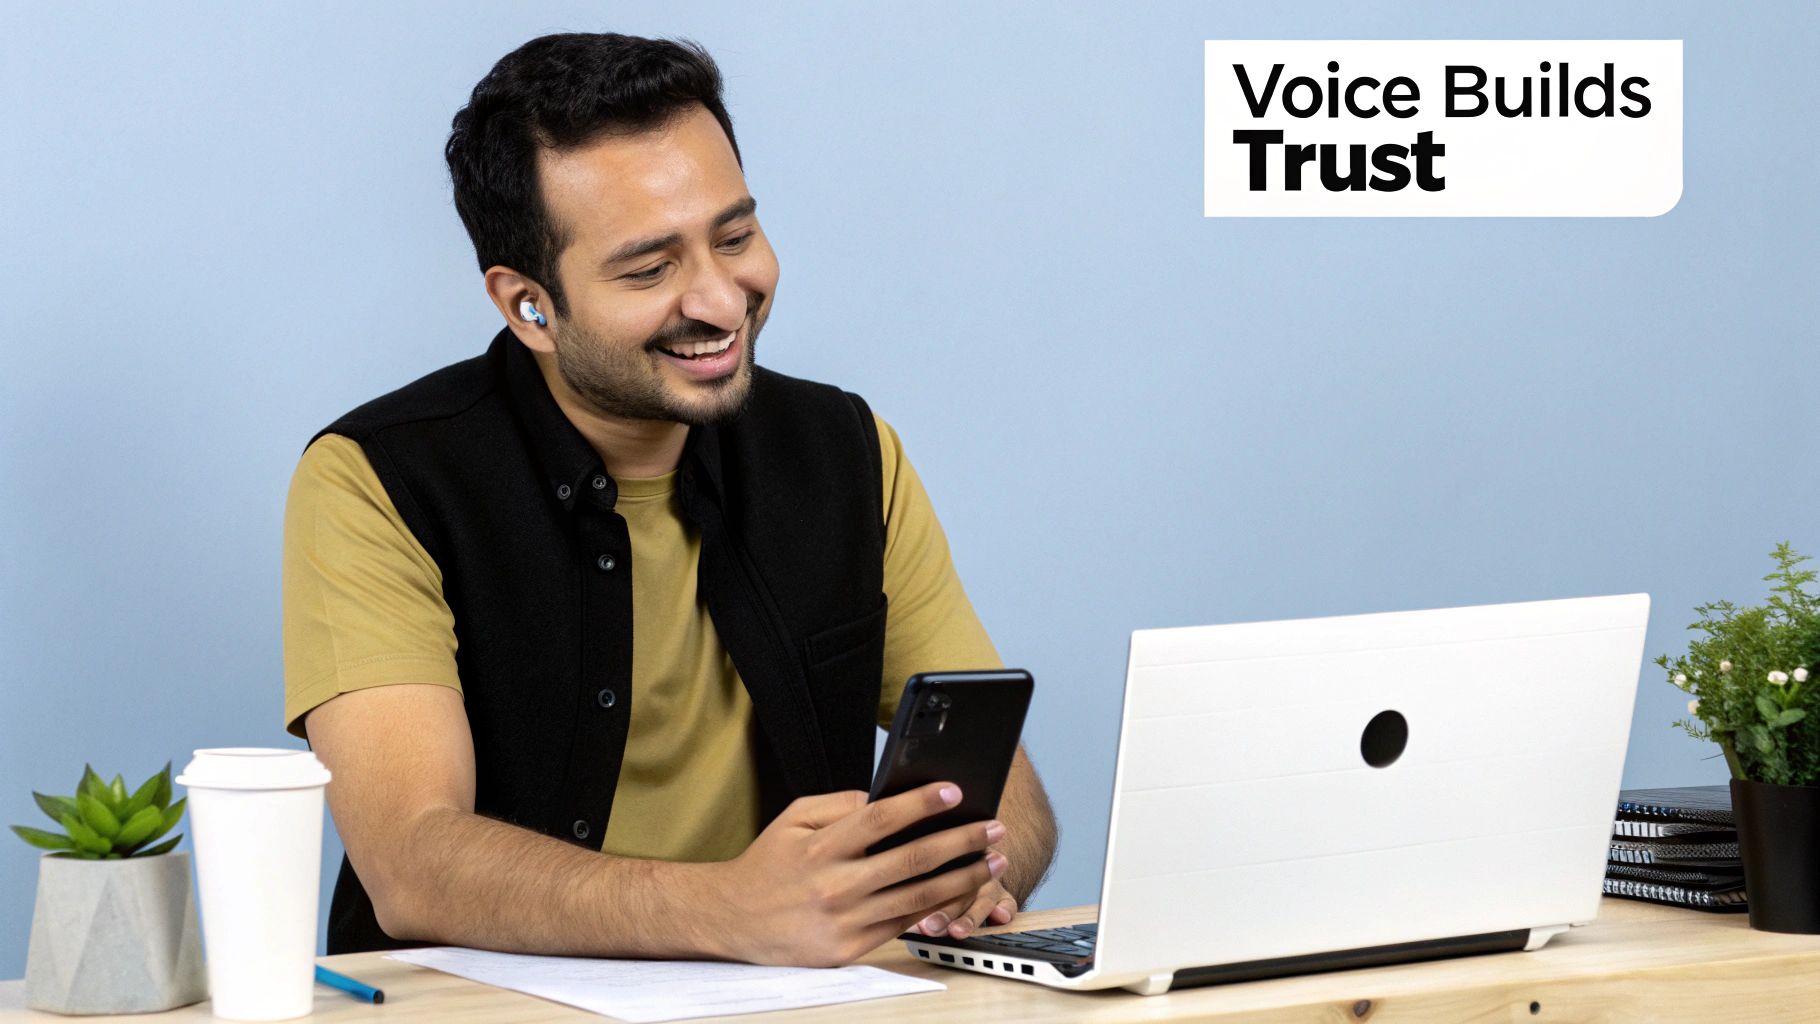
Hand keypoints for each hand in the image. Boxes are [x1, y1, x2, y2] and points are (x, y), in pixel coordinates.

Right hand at [702, 782, 1006, 966]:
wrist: (732, 920)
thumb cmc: (768, 865)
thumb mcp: (793, 818)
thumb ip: (839, 804)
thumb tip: (883, 797)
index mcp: (821, 847)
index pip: (881, 819)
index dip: (920, 803)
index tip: (953, 790)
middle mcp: (836, 884)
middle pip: (912, 860)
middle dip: (961, 841)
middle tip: (992, 828)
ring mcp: (845, 921)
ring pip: (918, 898)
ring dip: (962, 878)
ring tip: (991, 862)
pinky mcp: (849, 949)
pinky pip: (903, 926)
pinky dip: (936, 910)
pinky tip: (961, 894)